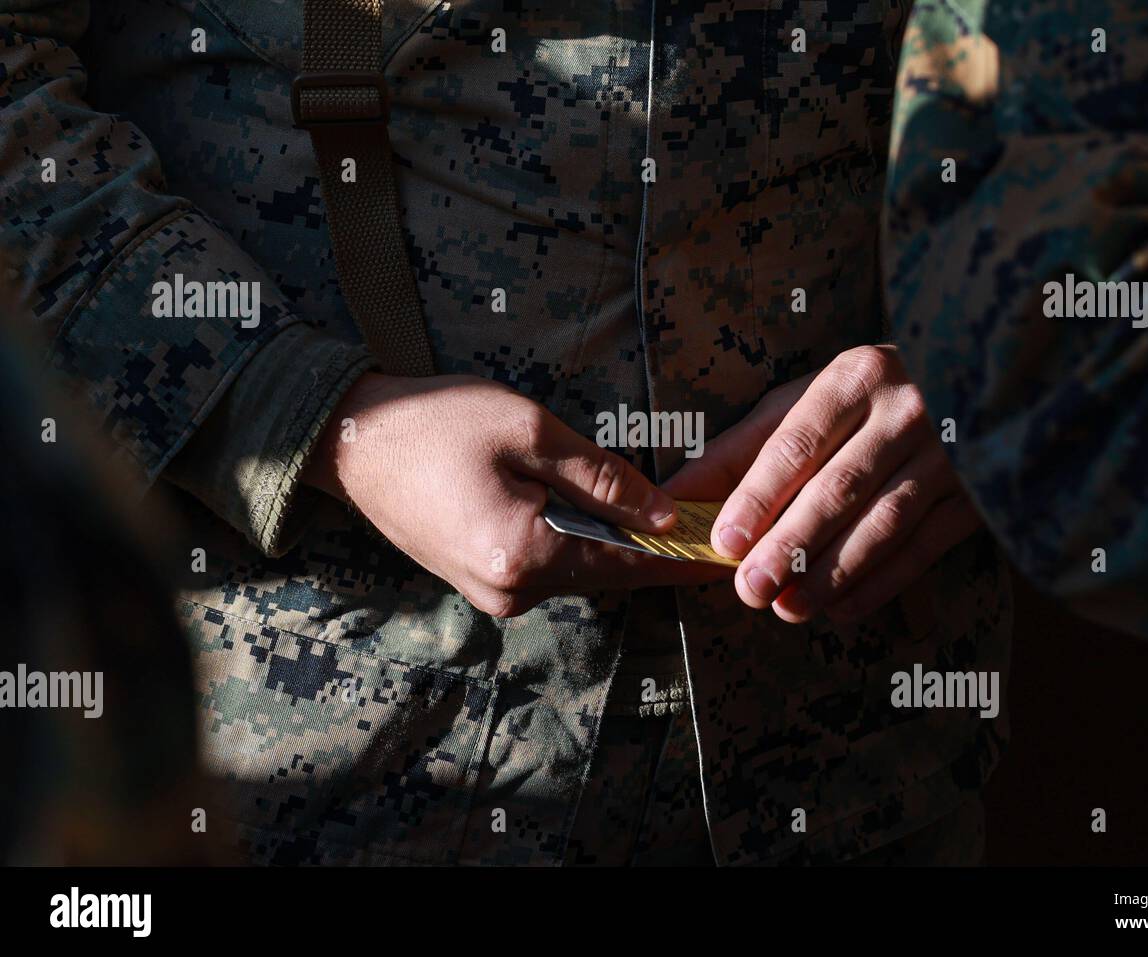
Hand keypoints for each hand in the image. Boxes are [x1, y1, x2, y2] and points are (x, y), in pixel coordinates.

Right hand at [304, 372, 728, 616]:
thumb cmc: (435, 422)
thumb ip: (603, 478)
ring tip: (664, 522)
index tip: (726, 557)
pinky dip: (580, 545)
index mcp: (524, 554)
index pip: (627, 564)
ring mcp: (490, 592)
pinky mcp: (478, 580)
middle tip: (704, 528)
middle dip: (654, 553)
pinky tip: (604, 521)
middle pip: (605, 574)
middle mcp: (509, 590)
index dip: (680, 559)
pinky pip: (547, 567)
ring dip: (617, 548)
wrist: (350, 440)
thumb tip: (663, 515)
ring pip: (577, 572)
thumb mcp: (529, 430)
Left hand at [664, 346, 980, 622]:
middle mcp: (906, 409)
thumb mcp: (803, 402)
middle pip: (839, 487)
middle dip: (791, 545)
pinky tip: (842, 609)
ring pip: (884, 522)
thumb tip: (675, 496)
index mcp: (854, 376)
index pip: (797, 443)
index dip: (759, 497)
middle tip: (750, 589)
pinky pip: (924, 547)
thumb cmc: (864, 398)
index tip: (724, 542)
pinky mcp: (978, 492)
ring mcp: (949, 452)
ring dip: (832, 573)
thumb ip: (739, 450)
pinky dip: (881, 583)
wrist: (976, 380)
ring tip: (788, 608)